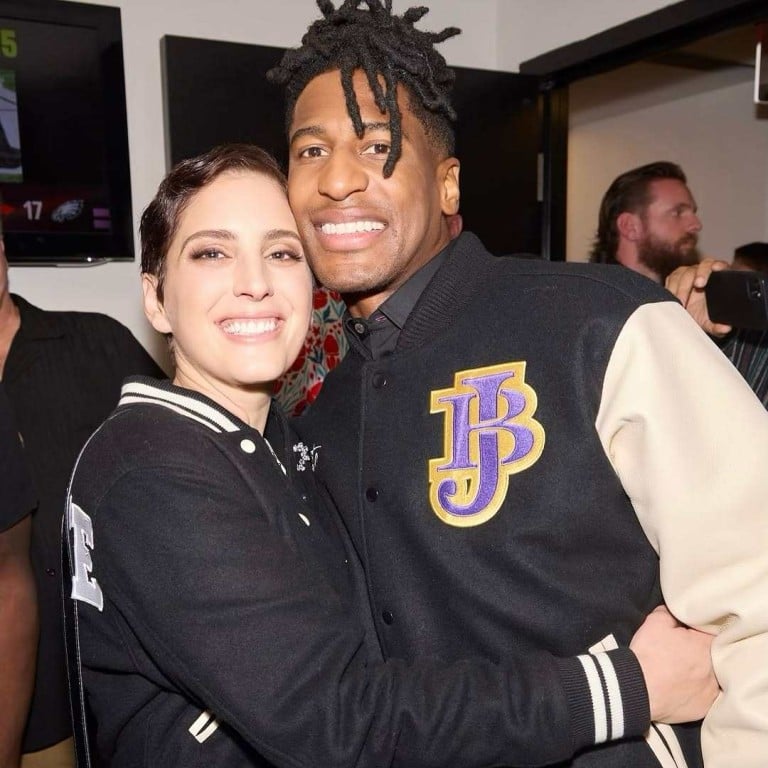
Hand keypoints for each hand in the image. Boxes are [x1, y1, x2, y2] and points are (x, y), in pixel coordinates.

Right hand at [630, 605, 718, 722]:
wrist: (637, 688)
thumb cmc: (648, 653)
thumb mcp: (655, 622)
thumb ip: (670, 613)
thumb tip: (676, 612)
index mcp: (706, 645)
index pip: (714, 633)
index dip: (702, 631)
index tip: (691, 632)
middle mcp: (715, 669)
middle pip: (716, 656)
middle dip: (704, 652)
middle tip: (687, 651)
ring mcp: (712, 691)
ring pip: (714, 677)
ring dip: (704, 672)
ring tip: (686, 671)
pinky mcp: (705, 708)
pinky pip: (708, 696)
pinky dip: (699, 691)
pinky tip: (686, 687)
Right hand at [665, 259, 732, 336]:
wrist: (688, 317)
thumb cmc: (703, 317)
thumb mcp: (710, 324)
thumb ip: (718, 326)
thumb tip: (725, 328)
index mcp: (718, 278)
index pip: (719, 265)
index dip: (715, 266)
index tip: (713, 272)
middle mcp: (703, 272)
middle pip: (699, 267)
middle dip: (696, 277)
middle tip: (697, 286)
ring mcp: (689, 272)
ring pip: (683, 273)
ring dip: (681, 288)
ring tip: (681, 303)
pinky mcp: (675, 277)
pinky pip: (671, 278)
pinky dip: (671, 289)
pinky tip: (673, 300)